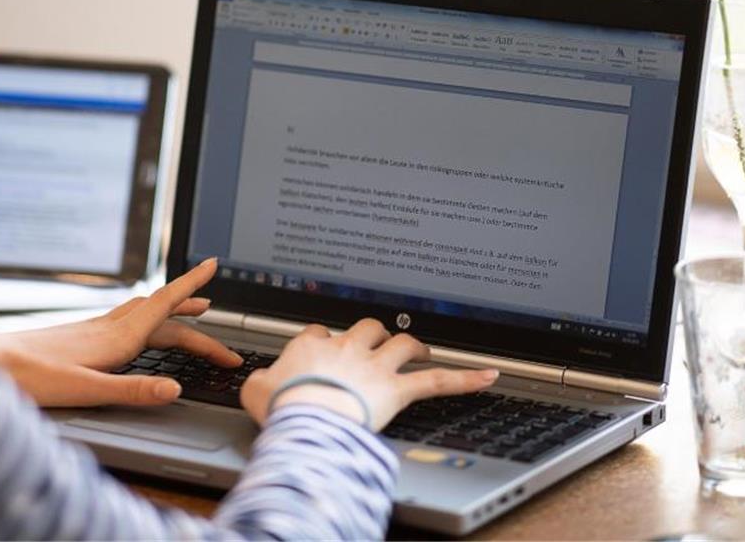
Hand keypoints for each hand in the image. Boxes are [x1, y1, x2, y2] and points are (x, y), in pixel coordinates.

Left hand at [0, 258, 240, 407]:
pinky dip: (147, 318)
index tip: (212, 265)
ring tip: (191, 311)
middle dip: (193, 310)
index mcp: (117, 337)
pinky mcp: (81, 339)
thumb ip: (133, 390)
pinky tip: (138, 328)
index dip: (191, 285)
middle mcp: (109, 328)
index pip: (164, 304)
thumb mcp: (86, 391)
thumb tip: (175, 389)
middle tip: (219, 314)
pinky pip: (126, 321)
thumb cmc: (29, 378)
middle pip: (162, 313)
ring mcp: (94, 331)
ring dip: (171, 310)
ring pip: (143, 313)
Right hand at [240, 318, 498, 430]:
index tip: (323, 349)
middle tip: (380, 341)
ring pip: (402, 344)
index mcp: (313, 347)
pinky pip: (438, 383)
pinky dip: (466, 379)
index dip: (325, 341)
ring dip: (415, 346)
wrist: (305, 417)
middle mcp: (347, 349)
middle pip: (366, 327)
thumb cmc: (280, 406)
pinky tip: (489, 376)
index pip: (321, 334)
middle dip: (375, 332)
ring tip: (423, 351)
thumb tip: (258, 382)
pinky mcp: (398, 390)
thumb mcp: (255, 391)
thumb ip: (259, 382)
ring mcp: (375, 368)